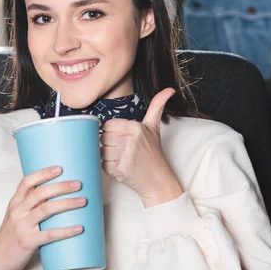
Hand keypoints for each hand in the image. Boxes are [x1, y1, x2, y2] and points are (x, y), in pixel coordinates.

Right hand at [0, 166, 85, 269]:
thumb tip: (58, 195)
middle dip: (61, 186)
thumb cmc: (11, 236)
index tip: (59, 168)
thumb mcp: (16, 216)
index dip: (43, 173)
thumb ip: (32, 206)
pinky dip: (66, 231)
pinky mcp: (27, 242)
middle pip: (40, 193)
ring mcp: (22, 226)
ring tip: (83, 201)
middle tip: (78, 184)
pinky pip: (50, 234)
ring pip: (46, 209)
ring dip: (67, 203)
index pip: (27, 182)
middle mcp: (17, 212)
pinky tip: (79, 228)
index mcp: (15, 203)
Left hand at [100, 88, 183, 206]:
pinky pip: (102, 164)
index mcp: (135, 128)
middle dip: (110, 144)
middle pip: (103, 137)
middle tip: (122, 150)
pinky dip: (108, 166)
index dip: (112, 132)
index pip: (108, 125)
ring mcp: (124, 157)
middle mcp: (130, 141)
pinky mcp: (118, 171)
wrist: (159, 180)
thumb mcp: (154, 127)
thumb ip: (157, 106)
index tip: (122, 138)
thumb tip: (169, 89)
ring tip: (121, 158)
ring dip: (108, 155)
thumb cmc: (154, 152)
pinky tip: (120, 166)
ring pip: (101, 150)